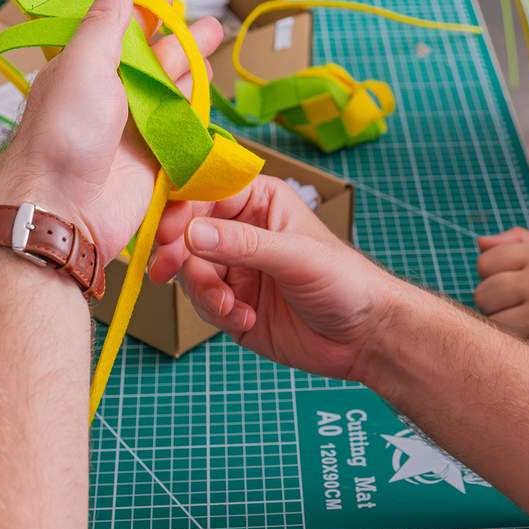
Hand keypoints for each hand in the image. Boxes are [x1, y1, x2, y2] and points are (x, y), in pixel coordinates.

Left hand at [0, 0, 222, 265]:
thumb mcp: (82, 63)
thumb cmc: (62, 135)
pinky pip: (179, 123)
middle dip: (177, 35)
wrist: (65, 210)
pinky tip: (208, 87)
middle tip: (203, 19)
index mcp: (83, 65)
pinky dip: (194, 105)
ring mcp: (131, 124)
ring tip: (212, 41)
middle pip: (150, 56)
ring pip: (169, 86)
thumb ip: (106, 21)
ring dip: (191, 64)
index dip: (141, 9)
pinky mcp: (152, 154)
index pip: (116, 28)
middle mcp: (107, 92)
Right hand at [151, 176, 411, 380]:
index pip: (205, 192)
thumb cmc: (345, 281)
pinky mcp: (231, 304)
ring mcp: (235, 268)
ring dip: (203, 290)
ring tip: (230, 307)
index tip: (165, 233)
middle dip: (179, 255)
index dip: (179, 209)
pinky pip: (202, 304)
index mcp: (258, 201)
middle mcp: (241, 230)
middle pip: (187, 233)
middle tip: (166, 272)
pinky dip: (216, 313)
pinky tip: (246, 320)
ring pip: (190, 271)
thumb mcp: (295, 256)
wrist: (363, 337)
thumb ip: (243, 244)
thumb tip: (191, 233)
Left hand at [474, 228, 528, 395]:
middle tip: (525, 317)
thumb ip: (524, 244)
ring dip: (508, 335)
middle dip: (496, 308)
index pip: (485, 262)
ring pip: (494, 327)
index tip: (512, 292)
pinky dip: (525, 356)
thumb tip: (480, 244)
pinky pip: (514, 353)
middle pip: (483, 295)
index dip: (493, 279)